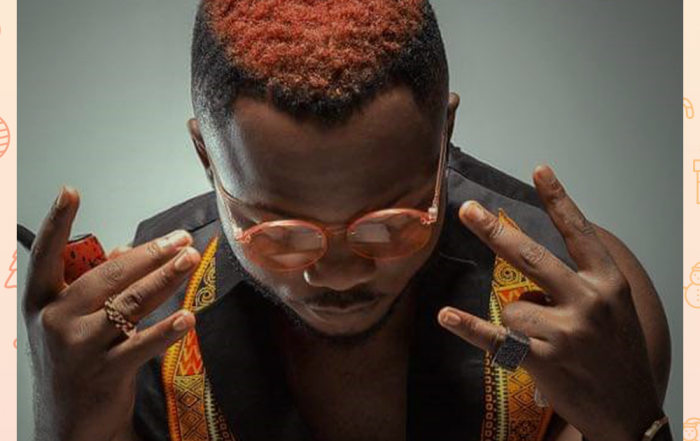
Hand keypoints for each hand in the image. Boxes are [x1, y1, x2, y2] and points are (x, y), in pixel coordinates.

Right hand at [22, 186, 200, 440]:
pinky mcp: (106, 373)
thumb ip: (93, 285)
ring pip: (130, 303)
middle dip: (149, 254)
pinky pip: (143, 344)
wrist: (68, 424)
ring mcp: (80, 348)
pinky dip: (167, 329)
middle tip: (180, 240)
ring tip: (189, 260)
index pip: (46, 255)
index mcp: (42, 303)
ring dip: (165, 279)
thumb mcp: (71, 322)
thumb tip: (125, 251)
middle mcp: (56, 321)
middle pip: (108, 276)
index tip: (69, 191)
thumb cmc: (75, 361)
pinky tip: (187, 315)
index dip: (57, 222)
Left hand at [437, 166, 663, 440]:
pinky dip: (470, 327)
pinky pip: (498, 337)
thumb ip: (583, 280)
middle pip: (531, 257)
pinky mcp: (545, 359)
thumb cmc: (619, 355)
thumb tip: (531, 262)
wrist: (631, 410)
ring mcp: (566, 331)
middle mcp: (588, 301)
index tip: (539, 169)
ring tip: (544, 338)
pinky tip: (447, 316)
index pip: (579, 233)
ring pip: (513, 304)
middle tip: (468, 210)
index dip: (558, 199)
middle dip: (496, 231)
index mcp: (608, 283)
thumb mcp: (616, 309)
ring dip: (519, 318)